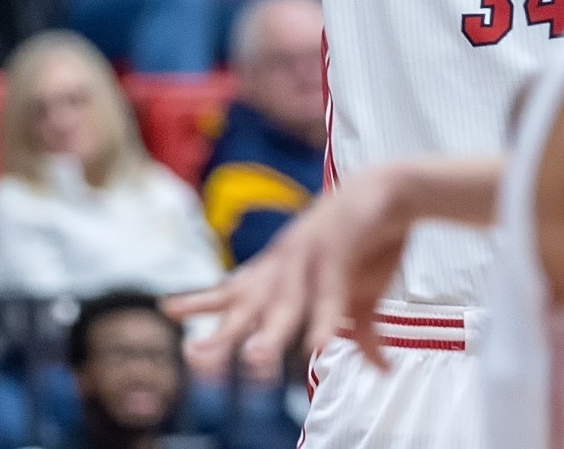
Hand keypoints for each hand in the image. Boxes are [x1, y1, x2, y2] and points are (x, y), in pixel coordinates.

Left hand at [167, 167, 420, 380]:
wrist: (395, 191)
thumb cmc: (371, 241)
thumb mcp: (363, 294)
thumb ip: (363, 333)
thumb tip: (383, 372)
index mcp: (284, 268)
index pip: (236, 287)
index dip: (202, 299)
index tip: (167, 309)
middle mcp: (288, 264)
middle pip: (251, 306)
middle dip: (224, 336)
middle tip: (196, 360)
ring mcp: (312, 258)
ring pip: (286, 305)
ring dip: (270, 335)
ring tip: (255, 363)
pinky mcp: (341, 253)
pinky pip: (330, 295)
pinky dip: (325, 320)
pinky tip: (317, 346)